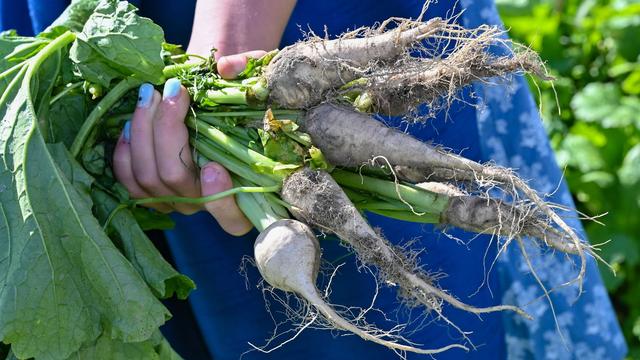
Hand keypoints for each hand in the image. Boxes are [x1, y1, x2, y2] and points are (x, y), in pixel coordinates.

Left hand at [112, 51, 266, 235]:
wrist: (224, 110)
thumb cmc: (245, 102)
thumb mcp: (259, 85)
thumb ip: (250, 72)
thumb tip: (226, 68)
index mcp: (243, 194)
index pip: (233, 220)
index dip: (220, 199)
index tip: (214, 168)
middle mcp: (208, 205)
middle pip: (177, 180)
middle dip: (166, 132)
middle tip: (171, 91)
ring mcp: (177, 202)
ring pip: (149, 178)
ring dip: (143, 133)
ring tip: (148, 96)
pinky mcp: (153, 195)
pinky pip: (130, 182)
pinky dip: (126, 153)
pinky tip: (130, 126)